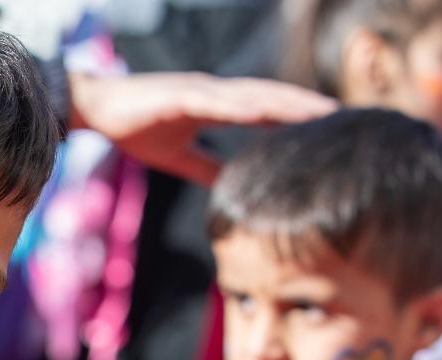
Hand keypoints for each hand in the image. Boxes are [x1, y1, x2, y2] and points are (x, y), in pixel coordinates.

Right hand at [68, 71, 335, 186]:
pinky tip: (262, 111)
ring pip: (251, 95)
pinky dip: (240, 105)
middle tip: (344, 114)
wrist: (97, 107)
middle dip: (305, 105)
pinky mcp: (179, 95)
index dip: (297, 115)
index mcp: (217, 106)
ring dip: (285, 102)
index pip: (266, 109)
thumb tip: (229, 187)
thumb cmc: (133, 126)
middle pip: (269, 97)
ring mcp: (199, 90)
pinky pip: (214, 101)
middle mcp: (216, 93)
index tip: (331, 124)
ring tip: (317, 111)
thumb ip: (204, 167)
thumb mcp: (175, 155)